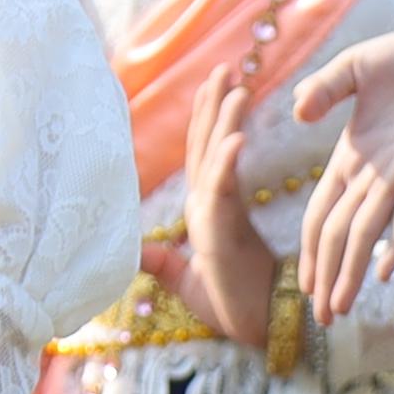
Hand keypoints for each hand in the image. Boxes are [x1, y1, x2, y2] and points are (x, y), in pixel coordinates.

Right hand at [170, 69, 281, 354]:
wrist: (257, 327)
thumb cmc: (232, 302)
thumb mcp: (191, 279)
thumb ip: (164, 260)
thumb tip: (136, 247)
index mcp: (203, 209)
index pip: (201, 154)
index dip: (205, 117)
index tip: (215, 83)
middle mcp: (204, 205)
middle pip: (205, 145)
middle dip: (213, 104)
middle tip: (225, 67)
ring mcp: (211, 215)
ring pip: (213, 158)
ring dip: (223, 120)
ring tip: (236, 85)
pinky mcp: (220, 230)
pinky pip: (222, 189)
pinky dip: (228, 161)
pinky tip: (237, 136)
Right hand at [284, 22, 393, 320]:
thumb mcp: (354, 66)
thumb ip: (323, 87)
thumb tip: (296, 113)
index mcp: (351, 157)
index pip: (321, 214)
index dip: (309, 250)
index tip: (303, 287)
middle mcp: (374, 175)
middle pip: (340, 234)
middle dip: (328, 277)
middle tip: (322, 320)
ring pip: (367, 232)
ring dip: (351, 272)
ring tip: (340, 309)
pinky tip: (383, 272)